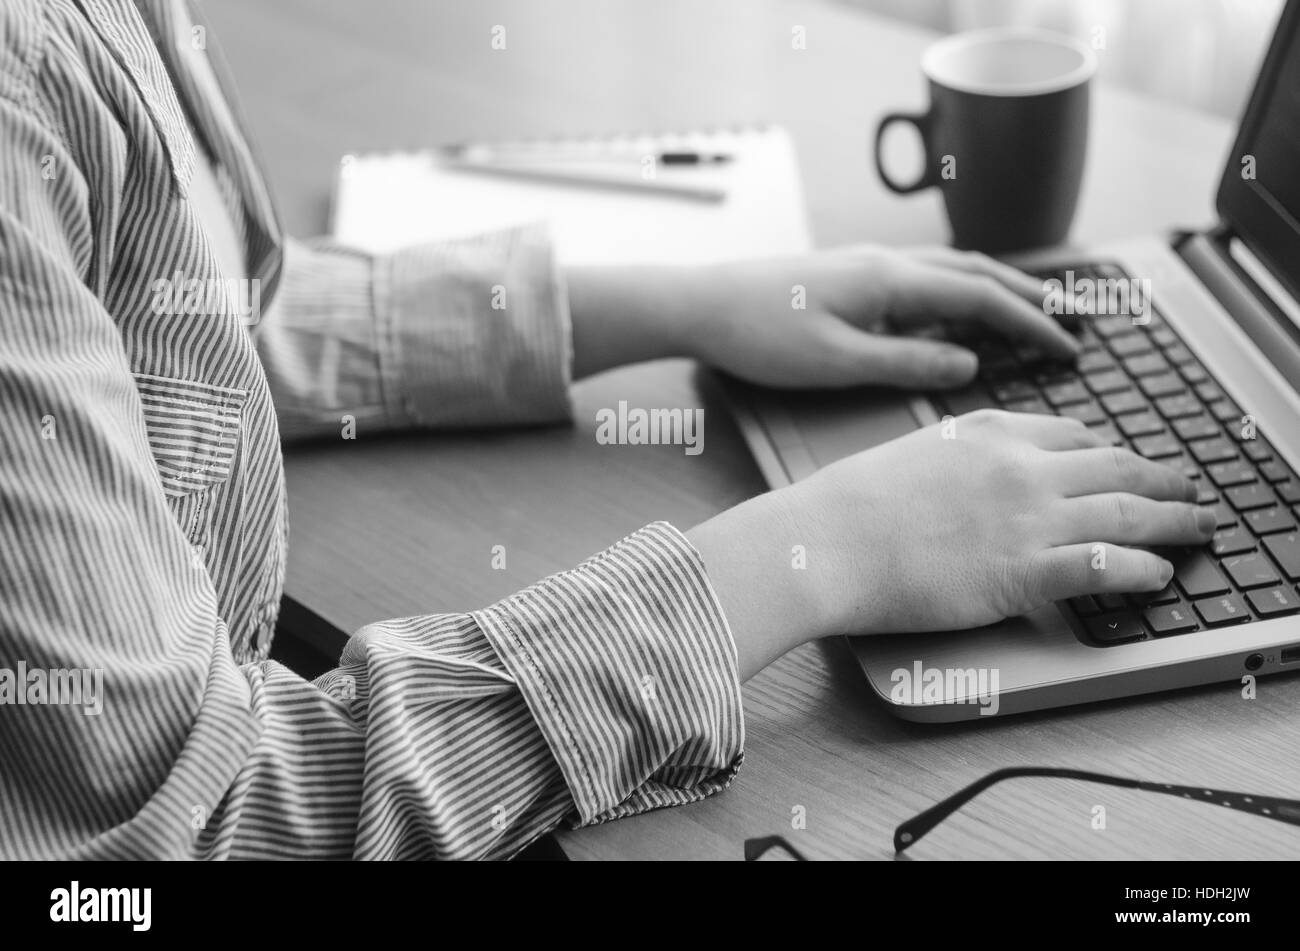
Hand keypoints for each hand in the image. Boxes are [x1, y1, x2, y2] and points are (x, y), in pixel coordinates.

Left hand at [567, 246, 1080, 386]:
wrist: (700, 304)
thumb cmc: (762, 337)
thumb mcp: (839, 363)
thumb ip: (908, 364)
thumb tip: (970, 366)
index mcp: (892, 281)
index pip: (983, 298)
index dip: (1032, 324)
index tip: (1069, 350)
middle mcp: (888, 262)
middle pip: (978, 272)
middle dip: (1030, 297)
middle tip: (1073, 321)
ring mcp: (869, 264)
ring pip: (952, 269)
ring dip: (998, 287)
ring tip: (1032, 311)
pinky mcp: (851, 274)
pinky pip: (923, 277)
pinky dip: (958, 291)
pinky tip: (957, 314)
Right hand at [689, 411, 1215, 676]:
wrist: (825, 542)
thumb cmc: (850, 505)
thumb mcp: (911, 454)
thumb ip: (959, 459)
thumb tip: (974, 480)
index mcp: (989, 431)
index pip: (1074, 434)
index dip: (1113, 452)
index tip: (1127, 464)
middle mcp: (1020, 466)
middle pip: (1118, 466)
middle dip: (1164, 479)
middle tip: (1191, 490)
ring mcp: (1027, 517)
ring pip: (1130, 511)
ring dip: (1176, 521)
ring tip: (1200, 528)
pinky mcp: (1023, 571)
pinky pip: (1107, 566)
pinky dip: (1145, 570)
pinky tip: (1161, 575)